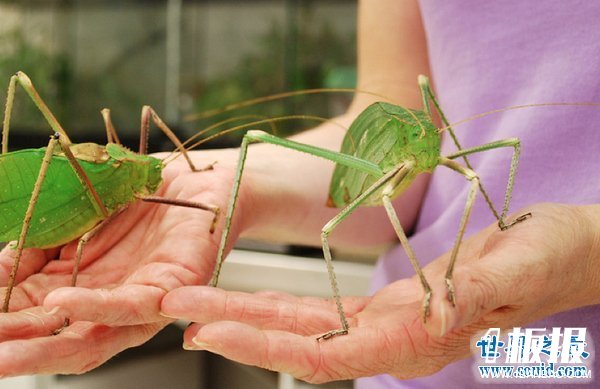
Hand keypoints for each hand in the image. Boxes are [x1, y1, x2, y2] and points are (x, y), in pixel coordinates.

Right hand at [0, 152, 241, 375]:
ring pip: (92, 338)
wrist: (192, 179)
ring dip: (45, 348)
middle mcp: (107, 304)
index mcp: (78, 289)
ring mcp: (140, 302)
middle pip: (57, 341)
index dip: (1, 325)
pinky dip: (96, 306)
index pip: (29, 318)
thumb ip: (34, 247)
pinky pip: (134, 305)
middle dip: (14, 352)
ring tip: (3, 352)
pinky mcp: (172, 287)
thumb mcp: (71, 219)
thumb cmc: (135, 199)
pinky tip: (61, 303)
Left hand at [160, 203, 599, 382]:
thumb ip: (478, 291)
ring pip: (303, 328)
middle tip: (176, 310)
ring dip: (247, 316)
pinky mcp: (387, 306)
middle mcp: (393, 338)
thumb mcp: (523, 267)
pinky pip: (323, 313)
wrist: (565, 253)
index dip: (267, 345)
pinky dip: (280, 306)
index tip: (212, 332)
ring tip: (195, 305)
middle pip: (298, 343)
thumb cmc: (552, 259)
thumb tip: (435, 312)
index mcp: (418, 337)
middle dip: (235, 327)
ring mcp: (386, 324)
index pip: (328, 354)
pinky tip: (251, 299)